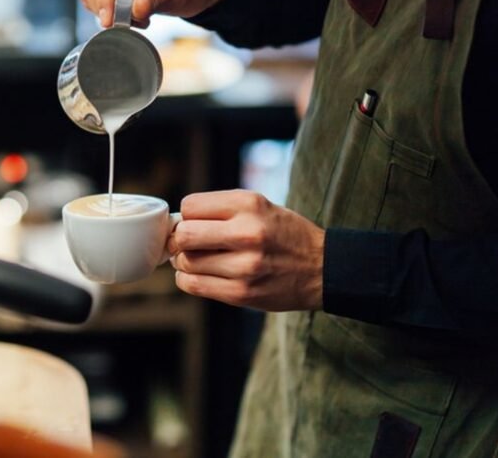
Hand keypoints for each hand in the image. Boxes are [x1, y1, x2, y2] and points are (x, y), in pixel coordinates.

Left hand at [169, 189, 325, 310]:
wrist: (322, 268)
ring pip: (186, 262)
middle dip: (179, 240)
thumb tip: (174, 224)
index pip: (190, 206)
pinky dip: (188, 280)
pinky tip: (200, 275)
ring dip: (184, 262)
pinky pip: (194, 285)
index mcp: (249, 204)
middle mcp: (247, 233)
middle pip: (184, 235)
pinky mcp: (242, 293)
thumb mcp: (259, 206)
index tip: (193, 223)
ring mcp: (245, 266)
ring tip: (199, 260)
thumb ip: (220, 210)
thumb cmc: (283, 234)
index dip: (186, 216)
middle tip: (187, 244)